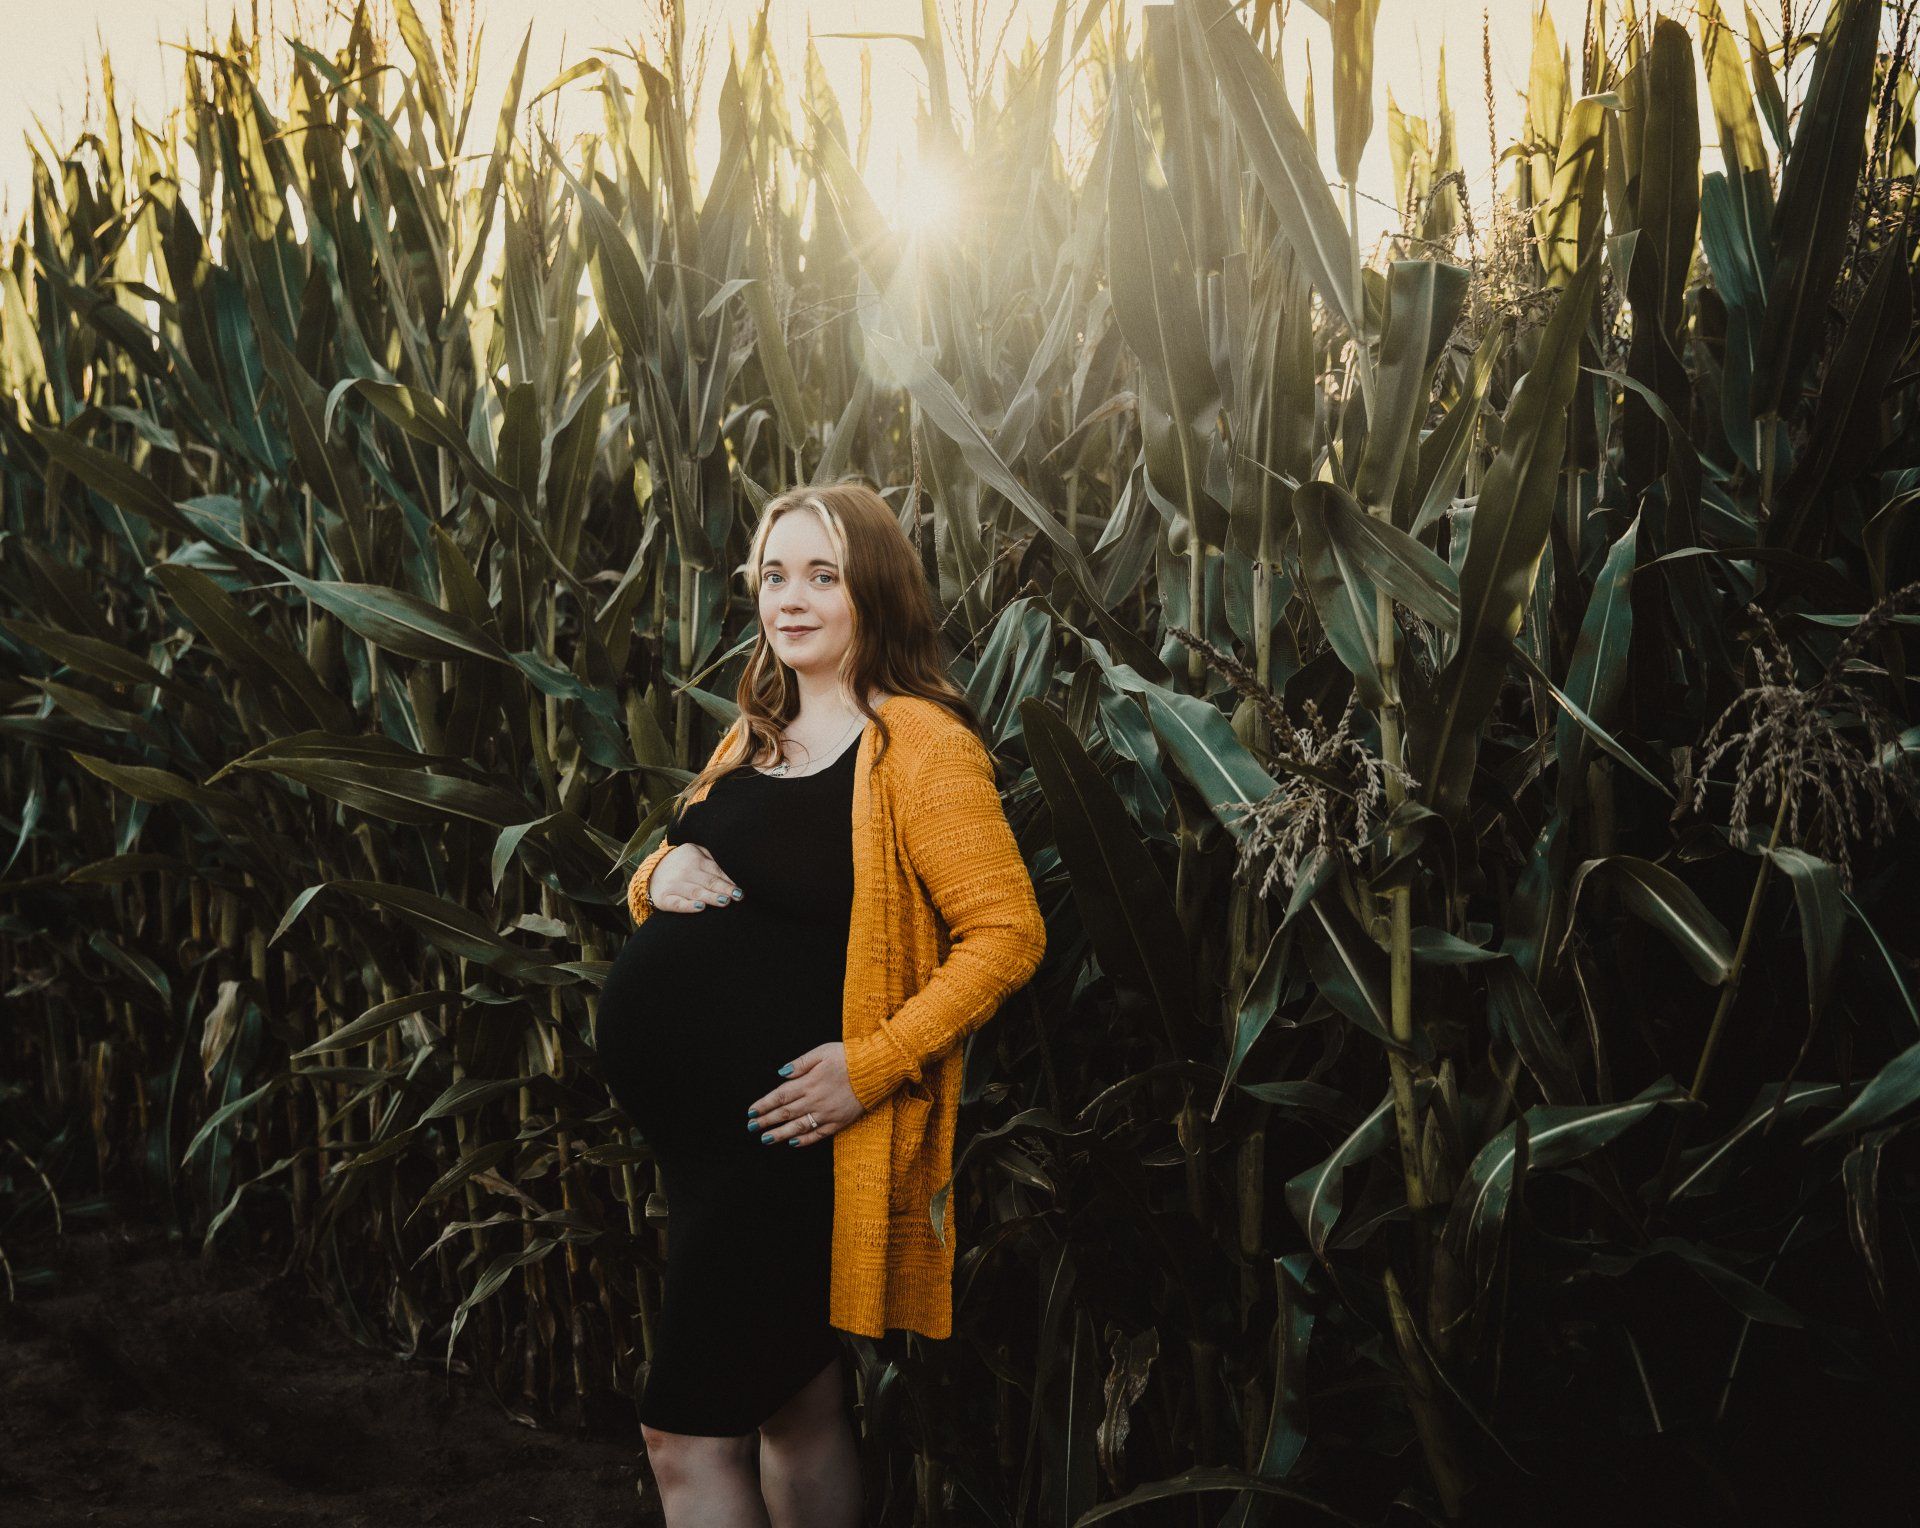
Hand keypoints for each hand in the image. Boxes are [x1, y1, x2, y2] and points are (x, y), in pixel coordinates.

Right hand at [647, 843, 742, 913]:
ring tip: (725, 901)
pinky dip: (688, 906)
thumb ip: (712, 857)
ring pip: (696, 892)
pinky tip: (700, 907)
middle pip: (709, 882)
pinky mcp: (664, 899)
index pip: (716, 870)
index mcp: (695, 859)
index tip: (742, 888)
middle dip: (724, 889)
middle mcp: (685, 872)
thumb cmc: (682, 863)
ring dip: (711, 897)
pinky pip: (678, 904)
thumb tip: (734, 867)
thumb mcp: (695, 852)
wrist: (651, 872)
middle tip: (738, 895)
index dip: (730, 880)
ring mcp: (674, 885)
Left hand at [748, 1043, 865, 1146]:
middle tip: (751, 1127)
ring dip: (780, 1133)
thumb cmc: (849, 1057)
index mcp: (809, 1082)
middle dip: (766, 1120)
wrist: (876, 1069)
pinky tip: (793, 1142)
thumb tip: (781, 1073)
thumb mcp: (822, 1051)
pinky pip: (818, 1134)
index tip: (751, 1112)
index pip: (780, 1096)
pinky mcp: (839, 1121)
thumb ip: (800, 1063)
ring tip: (765, 1139)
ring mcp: (827, 1113)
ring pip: (798, 1126)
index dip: (764, 1105)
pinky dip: (804, 1139)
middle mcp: (815, 1100)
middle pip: (785, 1113)